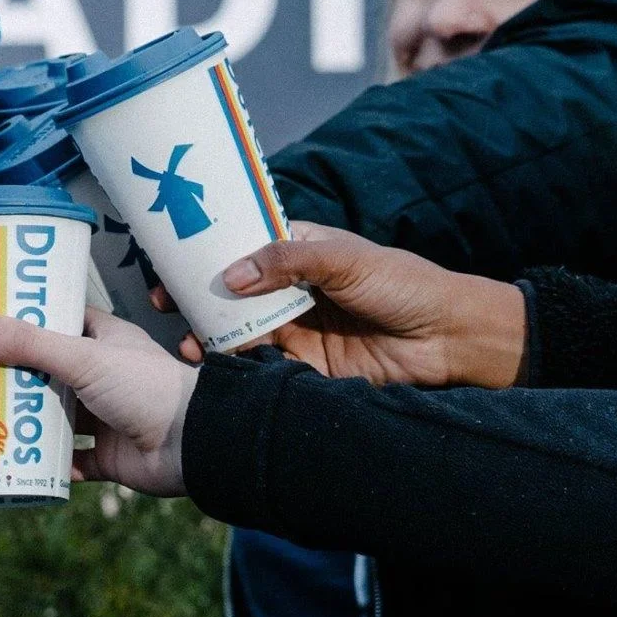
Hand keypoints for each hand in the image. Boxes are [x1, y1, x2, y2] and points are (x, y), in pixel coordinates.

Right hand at [0, 307, 195, 496]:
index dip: (32, 317)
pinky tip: (17, 462)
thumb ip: (30, 345)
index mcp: (106, 340)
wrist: (192, 445)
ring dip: (28, 421)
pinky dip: (47, 465)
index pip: (64, 320)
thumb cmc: (147, 388)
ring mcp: (106, 417)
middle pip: (52, 372)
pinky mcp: (108, 457)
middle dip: (18, 376)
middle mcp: (105, 376)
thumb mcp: (83, 358)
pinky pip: (70, 462)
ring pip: (57, 418)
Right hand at [197, 222, 525, 387]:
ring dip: (211, 335)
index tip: (172, 259)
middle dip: (198, 298)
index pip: (245, 248)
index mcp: (302, 254)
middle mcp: (294, 292)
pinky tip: (215, 366)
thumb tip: (231, 274)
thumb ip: (286, 261)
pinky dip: (238, 367)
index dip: (208, 252)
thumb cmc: (404, 284)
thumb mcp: (344, 258)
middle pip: (235, 294)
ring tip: (187, 342)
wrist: (450, 339)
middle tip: (166, 304)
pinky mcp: (308, 369)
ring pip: (242, 332)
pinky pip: (264, 367)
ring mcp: (298, 330)